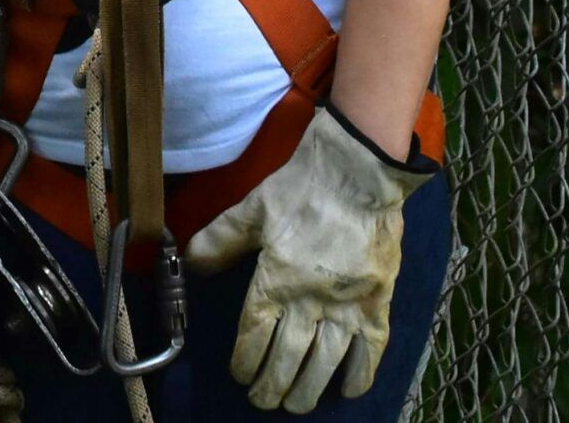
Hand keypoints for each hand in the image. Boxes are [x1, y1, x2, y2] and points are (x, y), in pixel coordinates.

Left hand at [183, 106, 436, 411]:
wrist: (359, 170)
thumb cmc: (302, 188)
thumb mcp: (251, 209)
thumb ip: (219, 240)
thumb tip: (190, 263)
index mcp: (276, 278)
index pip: (255, 333)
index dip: (245, 361)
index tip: (240, 375)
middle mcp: (311, 299)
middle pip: (289, 356)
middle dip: (273, 384)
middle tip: (265, 402)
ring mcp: (348, 303)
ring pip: (326, 360)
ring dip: (310, 388)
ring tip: (297, 404)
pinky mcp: (378, 299)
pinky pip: (371, 347)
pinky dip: (360, 373)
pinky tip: (347, 390)